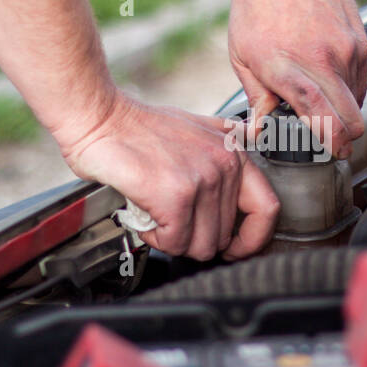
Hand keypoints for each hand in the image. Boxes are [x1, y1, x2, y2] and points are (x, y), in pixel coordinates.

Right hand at [56, 92, 279, 260]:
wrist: (100, 118)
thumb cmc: (138, 127)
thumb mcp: (198, 127)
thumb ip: (226, 146)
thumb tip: (249, 156)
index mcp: (234, 152)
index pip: (267, 209)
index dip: (252, 239)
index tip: (234, 248)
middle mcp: (225, 165)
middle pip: (223, 236)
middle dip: (193, 237)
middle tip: (169, 219)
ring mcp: (202, 180)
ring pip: (199, 245)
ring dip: (172, 239)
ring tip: (155, 215)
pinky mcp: (176, 196)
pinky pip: (174, 242)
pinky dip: (155, 237)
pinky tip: (144, 216)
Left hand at [228, 0, 366, 159]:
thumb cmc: (258, 2)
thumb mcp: (242, 54)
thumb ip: (257, 96)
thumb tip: (261, 130)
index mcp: (289, 69)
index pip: (324, 121)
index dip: (332, 144)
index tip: (332, 152)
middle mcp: (323, 62)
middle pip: (352, 120)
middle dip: (345, 137)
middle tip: (330, 138)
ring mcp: (346, 50)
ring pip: (359, 100)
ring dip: (344, 107)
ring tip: (319, 94)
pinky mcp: (360, 39)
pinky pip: (362, 77)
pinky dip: (349, 85)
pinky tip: (327, 74)